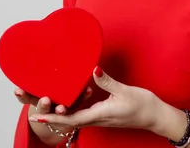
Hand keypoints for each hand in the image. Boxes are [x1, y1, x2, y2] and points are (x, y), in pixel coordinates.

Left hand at [28, 67, 164, 132]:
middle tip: (33, 112)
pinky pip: (83, 114)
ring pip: (74, 118)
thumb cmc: (143, 105)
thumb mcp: (125, 91)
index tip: (38, 116)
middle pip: (68, 120)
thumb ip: (107, 81)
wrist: (156, 116)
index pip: (72, 119)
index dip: (54, 117)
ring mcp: (99, 118)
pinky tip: (66, 101)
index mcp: (100, 114)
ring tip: (44, 105)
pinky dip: (71, 109)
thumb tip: (93, 70)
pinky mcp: (103, 114)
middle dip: (51, 116)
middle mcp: (96, 119)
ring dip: (59, 113)